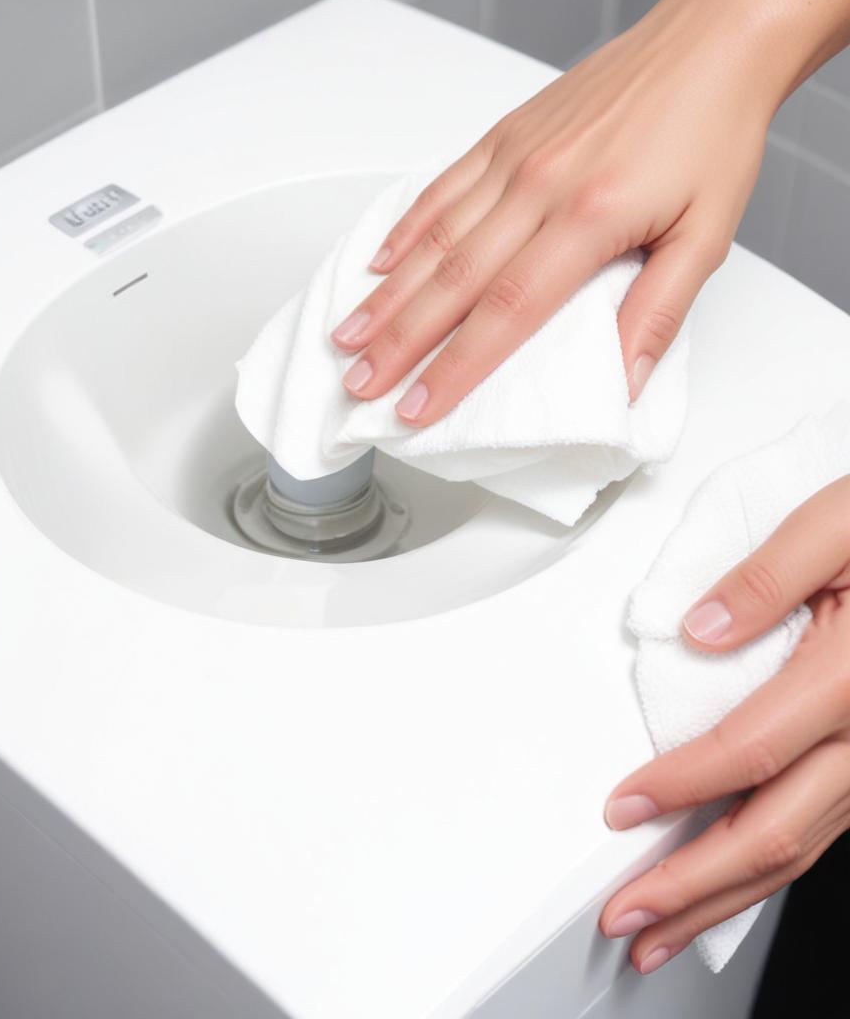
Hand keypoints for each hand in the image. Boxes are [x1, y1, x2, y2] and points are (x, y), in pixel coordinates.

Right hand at [330, 0, 780, 422]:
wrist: (713, 36)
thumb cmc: (714, 131)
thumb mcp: (708, 235)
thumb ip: (659, 313)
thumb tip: (624, 382)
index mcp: (589, 218)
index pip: (506, 312)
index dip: (455, 367)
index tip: (418, 406)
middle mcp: (538, 186)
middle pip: (452, 281)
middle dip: (399, 341)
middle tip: (359, 384)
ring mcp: (514, 156)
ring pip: (434, 237)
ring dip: (386, 294)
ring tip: (348, 335)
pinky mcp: (506, 133)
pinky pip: (442, 187)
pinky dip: (405, 228)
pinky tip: (379, 262)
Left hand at [599, 476, 849, 974]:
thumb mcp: (841, 523)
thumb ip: (770, 574)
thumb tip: (701, 627)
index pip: (750, 752)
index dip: (680, 787)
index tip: (623, 808)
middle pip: (775, 832)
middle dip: (693, 885)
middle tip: (627, 918)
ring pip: (801, 847)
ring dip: (727, 895)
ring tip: (664, 928)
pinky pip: (822, 828)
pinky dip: (768, 863)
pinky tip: (729, 880)